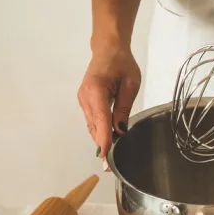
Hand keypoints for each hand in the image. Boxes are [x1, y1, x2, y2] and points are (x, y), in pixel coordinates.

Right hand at [77, 43, 140, 166]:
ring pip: (92, 125)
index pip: (101, 120)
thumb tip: (120, 131)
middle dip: (102, 145)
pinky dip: (99, 130)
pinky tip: (108, 139)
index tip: (104, 156)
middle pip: (94, 126)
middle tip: (110, 165)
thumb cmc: (122, 63)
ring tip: (110, 156)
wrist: (108, 49)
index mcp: (96, 90)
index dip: (103, 139)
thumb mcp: (130, 84)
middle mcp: (85, 97)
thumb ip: (123, 108)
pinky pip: (93, 120)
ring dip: (100, 139)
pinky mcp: (85, 101)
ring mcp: (83, 100)